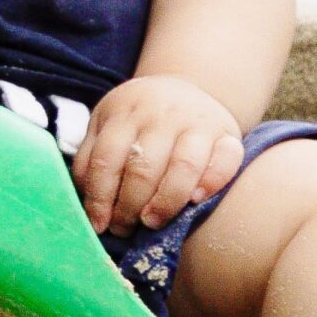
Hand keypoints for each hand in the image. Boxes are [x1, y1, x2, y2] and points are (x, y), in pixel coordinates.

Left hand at [74, 75, 243, 236]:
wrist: (184, 88)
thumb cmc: (138, 119)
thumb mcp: (107, 125)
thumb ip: (91, 159)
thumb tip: (88, 206)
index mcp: (125, 112)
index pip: (107, 158)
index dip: (100, 196)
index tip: (99, 224)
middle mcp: (162, 114)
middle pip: (143, 167)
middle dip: (130, 206)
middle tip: (125, 229)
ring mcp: (198, 121)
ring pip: (183, 165)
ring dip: (166, 202)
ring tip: (152, 222)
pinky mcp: (229, 132)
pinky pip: (226, 160)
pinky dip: (212, 182)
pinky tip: (196, 200)